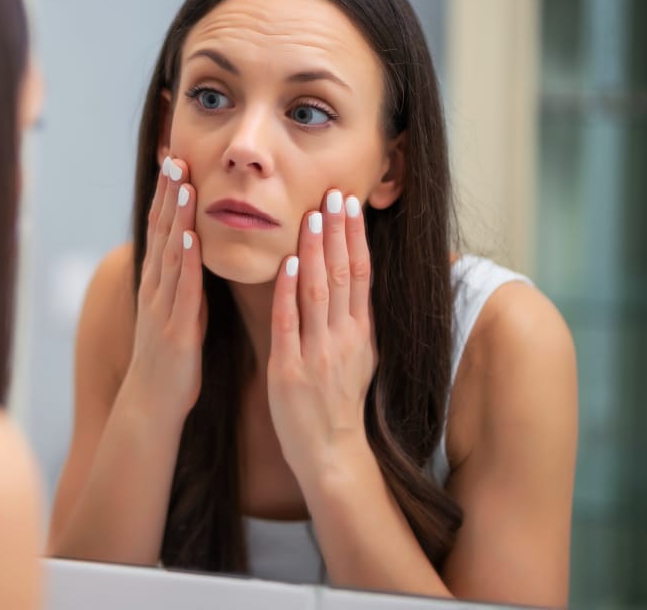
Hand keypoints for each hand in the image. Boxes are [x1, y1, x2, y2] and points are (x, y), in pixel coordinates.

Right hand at [123, 156, 206, 420]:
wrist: (152, 403)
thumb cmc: (171, 358)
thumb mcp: (179, 310)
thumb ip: (185, 280)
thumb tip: (197, 251)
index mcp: (159, 282)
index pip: (163, 228)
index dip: (168, 194)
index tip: (176, 160)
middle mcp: (156, 287)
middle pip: (161, 231)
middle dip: (168, 193)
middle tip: (174, 155)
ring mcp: (162, 305)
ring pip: (169, 252)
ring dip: (175, 216)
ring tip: (183, 183)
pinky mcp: (174, 326)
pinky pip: (180, 289)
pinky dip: (183, 260)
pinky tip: (189, 236)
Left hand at [267, 189, 377, 484]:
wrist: (331, 452)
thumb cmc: (340, 402)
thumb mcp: (361, 357)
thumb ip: (356, 319)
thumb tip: (357, 280)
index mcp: (361, 333)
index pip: (360, 275)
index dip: (355, 238)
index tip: (349, 205)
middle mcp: (343, 338)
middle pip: (341, 275)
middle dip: (337, 232)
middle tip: (333, 194)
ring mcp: (317, 353)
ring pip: (317, 292)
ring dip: (313, 251)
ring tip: (311, 216)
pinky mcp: (289, 369)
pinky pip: (288, 322)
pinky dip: (287, 291)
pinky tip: (285, 262)